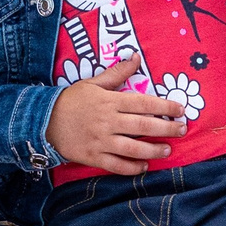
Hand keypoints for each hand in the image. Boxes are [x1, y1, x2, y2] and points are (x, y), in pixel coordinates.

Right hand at [44, 56, 186, 173]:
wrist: (43, 120)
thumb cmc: (72, 100)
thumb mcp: (93, 82)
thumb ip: (117, 72)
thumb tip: (136, 57)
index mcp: (110, 101)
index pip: (144, 103)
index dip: (165, 107)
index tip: (180, 110)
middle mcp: (108, 121)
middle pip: (143, 126)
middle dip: (167, 129)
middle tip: (182, 130)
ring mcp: (101, 141)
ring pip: (133, 148)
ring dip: (153, 150)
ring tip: (167, 150)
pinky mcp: (93, 157)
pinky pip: (116, 165)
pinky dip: (132, 167)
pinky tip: (144, 166)